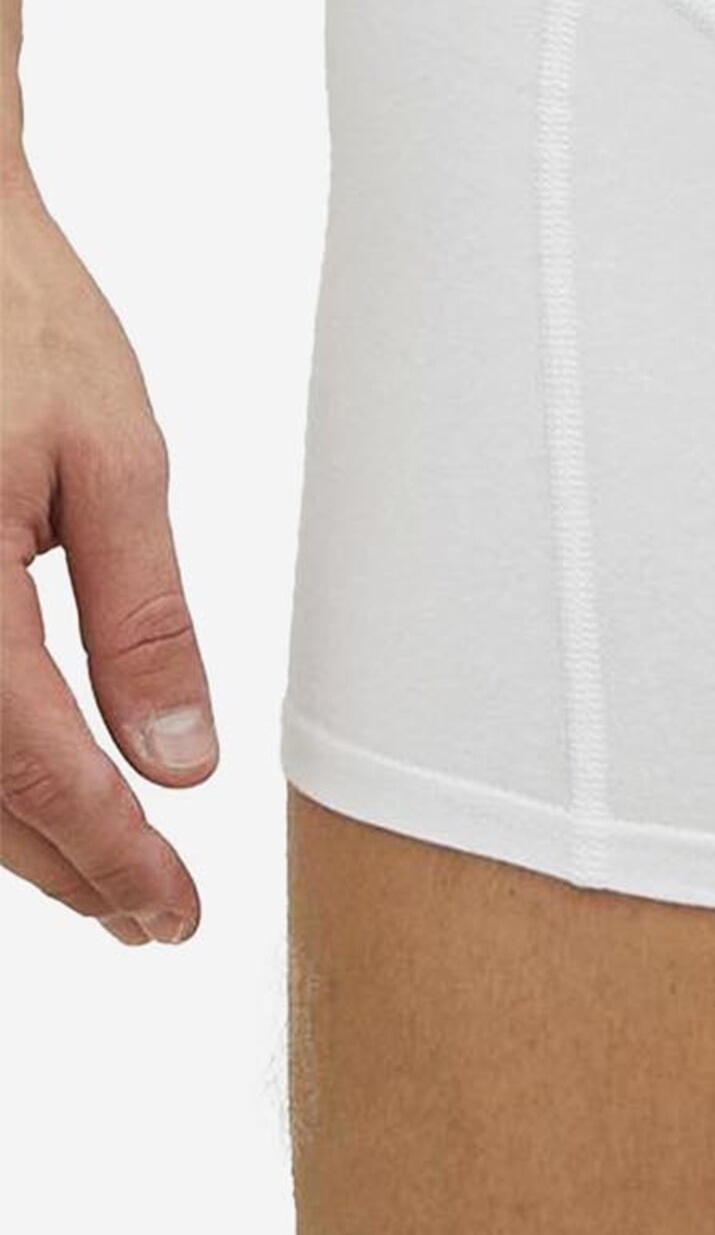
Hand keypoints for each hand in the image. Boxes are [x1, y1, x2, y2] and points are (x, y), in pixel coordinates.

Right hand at [2, 154, 214, 938]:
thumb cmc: (15, 317)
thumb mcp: (112, 456)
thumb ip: (141, 618)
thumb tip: (178, 764)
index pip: (31, 767)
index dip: (108, 856)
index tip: (176, 911)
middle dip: (66, 867)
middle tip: (157, 916)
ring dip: (15, 833)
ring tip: (109, 875)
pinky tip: (31, 789)